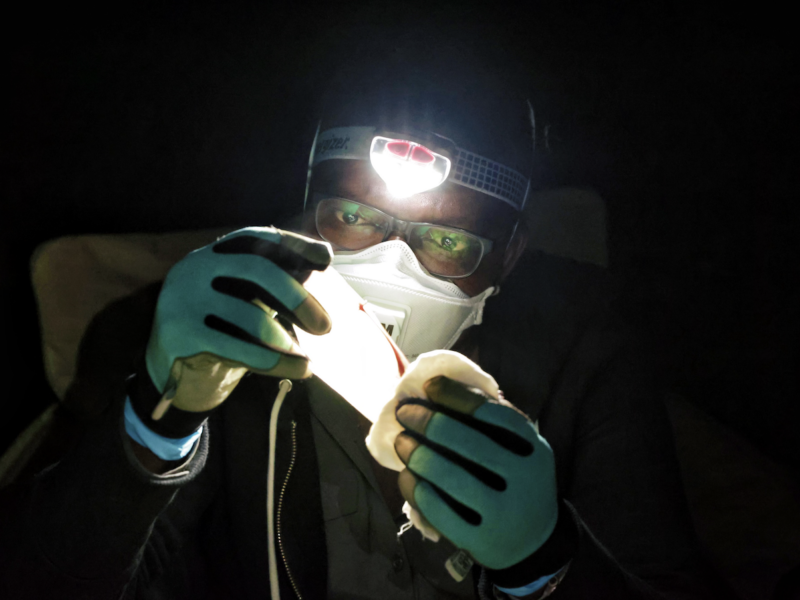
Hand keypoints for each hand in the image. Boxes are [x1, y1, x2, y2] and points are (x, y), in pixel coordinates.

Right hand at [131, 227, 331, 437]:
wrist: (174, 373)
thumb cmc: (223, 328)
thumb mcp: (249, 298)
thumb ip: (277, 279)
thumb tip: (323, 255)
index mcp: (213, 253)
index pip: (256, 237)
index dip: (293, 245)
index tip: (326, 259)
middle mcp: (195, 267)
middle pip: (256, 269)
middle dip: (296, 297)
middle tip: (326, 327)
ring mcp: (183, 299)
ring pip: (248, 316)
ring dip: (285, 341)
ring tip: (308, 362)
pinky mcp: (179, 334)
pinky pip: (236, 348)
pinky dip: (273, 361)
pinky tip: (297, 369)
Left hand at [394, 375, 557, 570]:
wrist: (534, 542)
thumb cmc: (517, 481)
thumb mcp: (521, 450)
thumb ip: (494, 422)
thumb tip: (441, 388)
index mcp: (534, 449)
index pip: (492, 413)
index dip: (456, 395)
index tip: (429, 386)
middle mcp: (523, 478)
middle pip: (468, 442)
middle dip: (428, 421)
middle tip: (404, 411)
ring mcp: (503, 512)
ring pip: (450, 476)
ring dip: (418, 454)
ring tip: (401, 441)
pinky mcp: (480, 540)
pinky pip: (439, 511)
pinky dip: (417, 489)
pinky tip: (406, 475)